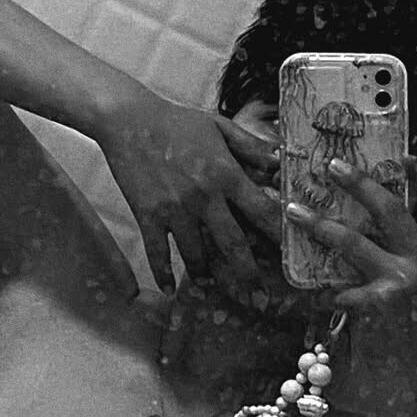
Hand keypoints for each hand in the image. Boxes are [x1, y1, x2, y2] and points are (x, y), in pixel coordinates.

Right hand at [99, 91, 281, 293]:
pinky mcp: (148, 215)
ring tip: (211, 287)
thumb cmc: (177, 121)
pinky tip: (168, 290)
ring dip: (204, 276)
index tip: (288, 257)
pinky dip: (163, 274)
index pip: (261, 212)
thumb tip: (281, 161)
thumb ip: (252, 147)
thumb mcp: (220, 126)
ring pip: (196, 255)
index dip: (278, 237)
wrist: (128, 119)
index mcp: (226, 174)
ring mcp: (175, 209)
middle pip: (233, 244)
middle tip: (259, 296)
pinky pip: (158, 253)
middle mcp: (205, 197)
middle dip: (249, 274)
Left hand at [284, 156, 416, 321]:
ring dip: (319, 224)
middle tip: (331, 165)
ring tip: (293, 210)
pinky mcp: (379, 304)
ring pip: (353, 241)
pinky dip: (317, 290)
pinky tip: (303, 291)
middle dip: (359, 182)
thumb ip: (403, 253)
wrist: (415, 379)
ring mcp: (404, 281)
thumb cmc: (412, 329)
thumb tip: (367, 220)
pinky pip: (336, 287)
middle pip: (391, 208)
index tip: (402, 156)